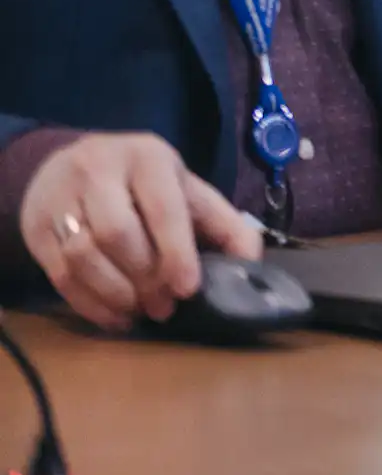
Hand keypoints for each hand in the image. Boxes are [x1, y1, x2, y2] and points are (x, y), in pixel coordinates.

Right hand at [19, 133, 262, 331]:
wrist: (73, 161)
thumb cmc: (143, 182)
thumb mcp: (186, 189)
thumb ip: (223, 222)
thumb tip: (252, 262)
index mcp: (148, 158)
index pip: (162, 207)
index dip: (176, 251)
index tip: (187, 288)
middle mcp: (99, 171)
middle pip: (117, 233)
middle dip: (145, 277)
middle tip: (165, 307)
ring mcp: (61, 198)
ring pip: (82, 255)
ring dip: (115, 293)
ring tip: (140, 310)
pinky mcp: (36, 227)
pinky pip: (59, 274)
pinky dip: (88, 303)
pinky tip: (115, 316)